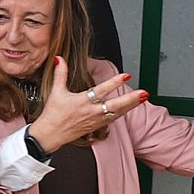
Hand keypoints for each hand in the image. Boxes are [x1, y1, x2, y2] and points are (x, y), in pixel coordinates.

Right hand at [29, 58, 147, 152]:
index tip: (126, 75)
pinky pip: (114, 119)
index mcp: (82, 102)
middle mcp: (91, 112)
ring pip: (118, 112)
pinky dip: (124, 112)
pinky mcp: (97, 126)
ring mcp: (96, 120)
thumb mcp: (56, 92)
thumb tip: (60, 59)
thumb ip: (60, 73)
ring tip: (143, 98)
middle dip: (131, 99)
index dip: (114, 82)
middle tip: (143, 93)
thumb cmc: (53, 114)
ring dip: (131, 105)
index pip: (101, 90)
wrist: (50, 135)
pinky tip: (131, 108)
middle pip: (116, 105)